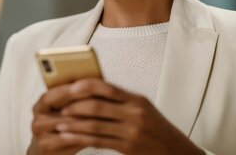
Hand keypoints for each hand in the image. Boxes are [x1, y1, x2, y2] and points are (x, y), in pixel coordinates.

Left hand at [30, 78, 204, 154]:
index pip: (106, 87)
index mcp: (136, 100)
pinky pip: (98, 141)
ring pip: (94, 125)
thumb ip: (120, 100)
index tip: (69, 87)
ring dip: (73, 124)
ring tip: (59, 123)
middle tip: (58, 106)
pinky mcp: (127, 147)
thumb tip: (91, 90)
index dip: (85, 86)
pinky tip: (69, 137)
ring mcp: (131, 131)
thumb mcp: (143, 108)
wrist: (176, 150)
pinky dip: (80, 138)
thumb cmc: (155, 127)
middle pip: (96, 106)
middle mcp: (134, 113)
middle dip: (74, 106)